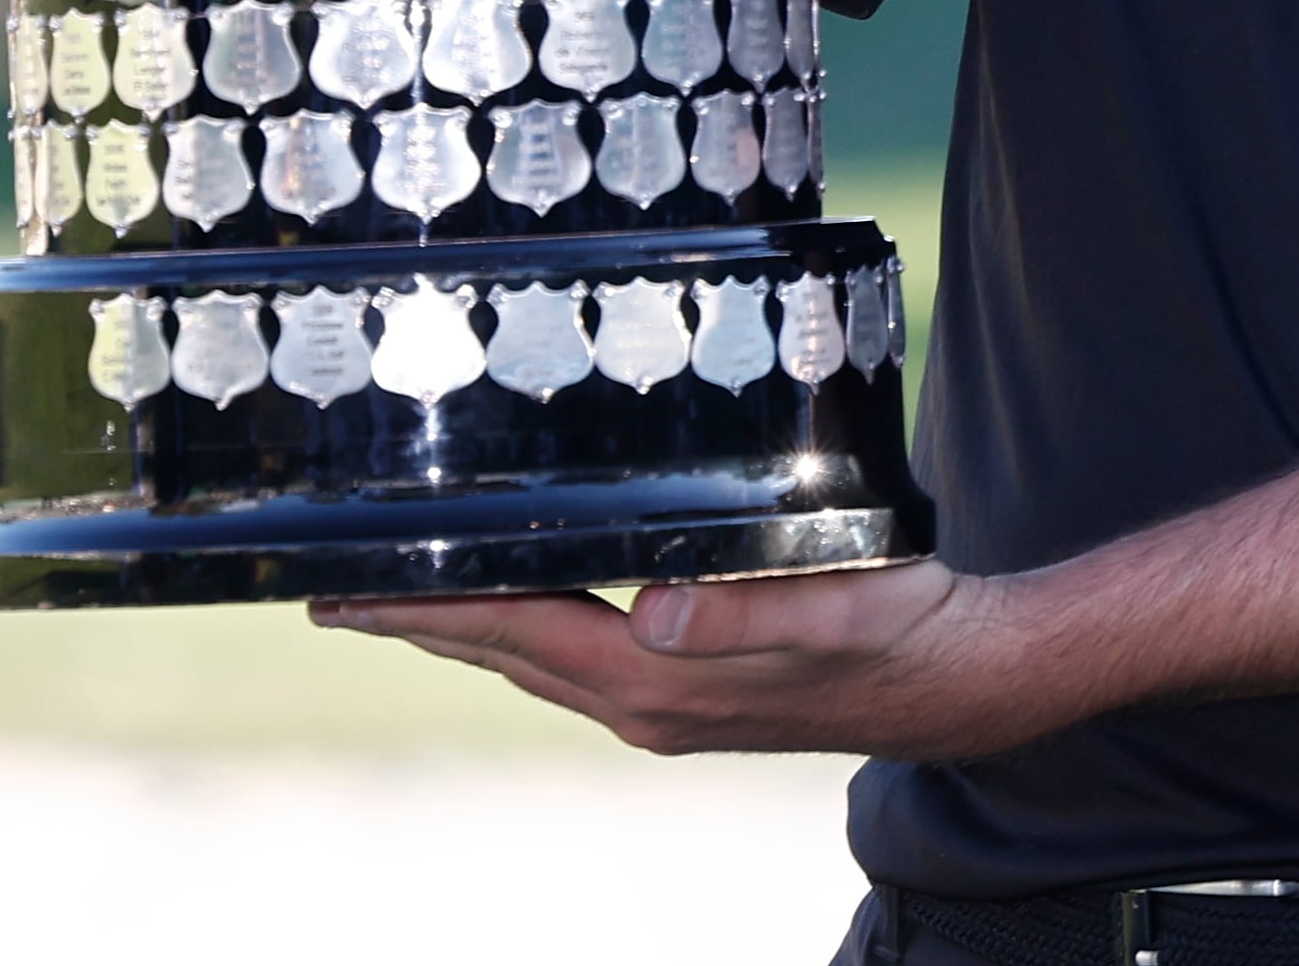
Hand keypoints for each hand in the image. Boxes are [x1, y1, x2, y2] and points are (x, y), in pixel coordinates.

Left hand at [312, 560, 1073, 759]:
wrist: (964, 681)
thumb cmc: (903, 627)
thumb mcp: (831, 604)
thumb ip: (741, 611)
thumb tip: (652, 613)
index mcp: (661, 681)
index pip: (516, 632)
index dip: (427, 609)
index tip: (347, 591)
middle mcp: (647, 703)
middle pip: (505, 653)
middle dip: (419, 622)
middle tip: (334, 591)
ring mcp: (666, 707)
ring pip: (536, 659)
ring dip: (465, 630)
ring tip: (401, 598)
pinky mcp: (691, 695)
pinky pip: (579, 659)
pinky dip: (527, 631)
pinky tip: (524, 605)